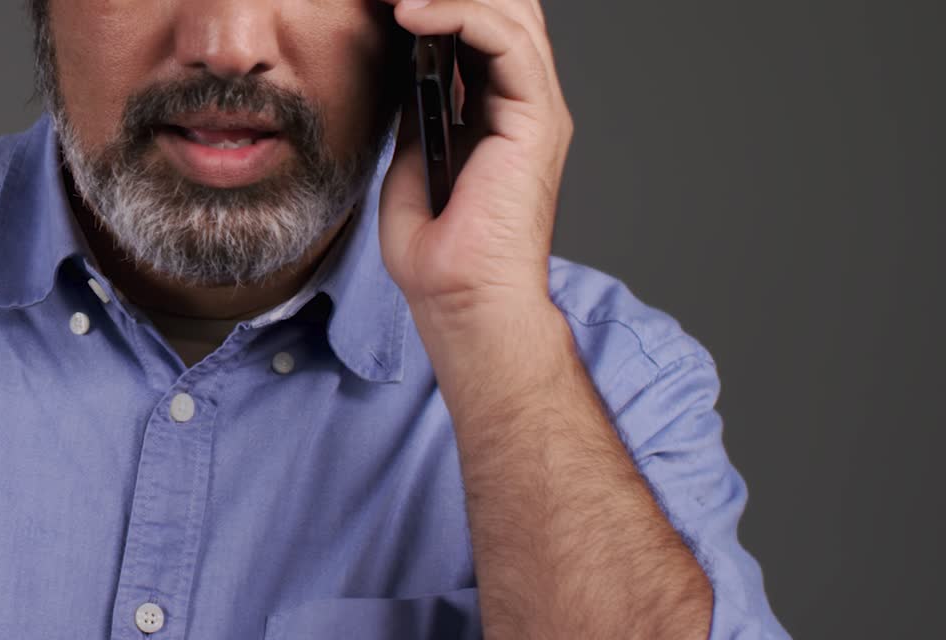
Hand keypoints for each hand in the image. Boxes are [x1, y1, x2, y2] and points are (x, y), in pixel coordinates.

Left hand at [377, 0, 573, 327]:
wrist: (464, 302)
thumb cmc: (442, 257)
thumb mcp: (414, 161)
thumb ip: (421, 112)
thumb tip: (408, 68)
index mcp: (503, 114)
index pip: (486, 27)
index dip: (442, 1)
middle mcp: (527, 105)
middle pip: (508, 8)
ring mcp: (537, 111)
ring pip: (513, 12)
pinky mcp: (538, 121)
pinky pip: (505, 40)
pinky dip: (459, 13)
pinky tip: (411, 13)